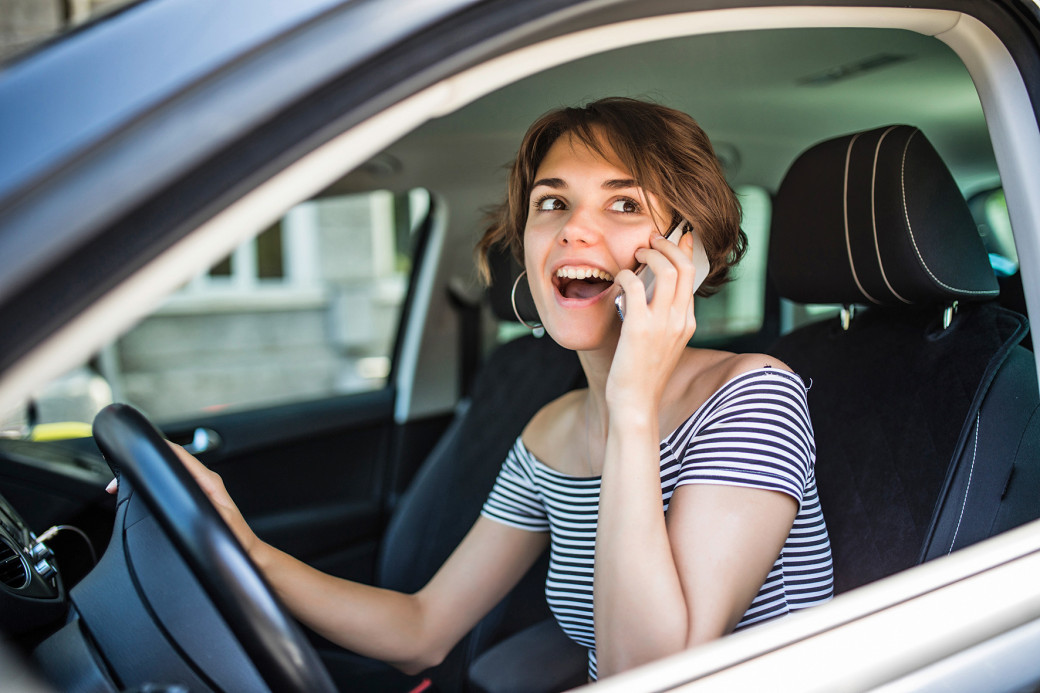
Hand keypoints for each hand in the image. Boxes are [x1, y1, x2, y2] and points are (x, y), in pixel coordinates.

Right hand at [105, 443, 260, 556]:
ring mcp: (198, 489)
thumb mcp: (217, 522)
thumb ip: (203, 506)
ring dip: (146, 477)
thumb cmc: (235, 539)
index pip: (179, 455)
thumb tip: (185, 493)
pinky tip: (139, 494)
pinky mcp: (194, 498)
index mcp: (209, 482)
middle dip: (143, 466)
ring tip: (121, 486)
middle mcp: (203, 482)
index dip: (156, 450)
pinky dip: (152, 486)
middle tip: (116, 482)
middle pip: (169, 463)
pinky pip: (170, 485)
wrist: (245, 552)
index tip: (134, 451)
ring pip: (168, 474)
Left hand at [607, 230, 698, 412]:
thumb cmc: (643, 376)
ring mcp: (662, 324)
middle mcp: (680, 320)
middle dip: (667, 245)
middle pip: (684, 266)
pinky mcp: (639, 327)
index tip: (679, 236)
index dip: (685, 251)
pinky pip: (634, 286)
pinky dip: (625, 276)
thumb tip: (647, 295)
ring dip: (649, 254)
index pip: (693, 276)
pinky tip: (618, 281)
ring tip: (636, 254)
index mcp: (688, 323)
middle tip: (650, 240)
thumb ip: (661, 320)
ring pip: (666, 270)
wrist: (637, 404)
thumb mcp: (662, 345)